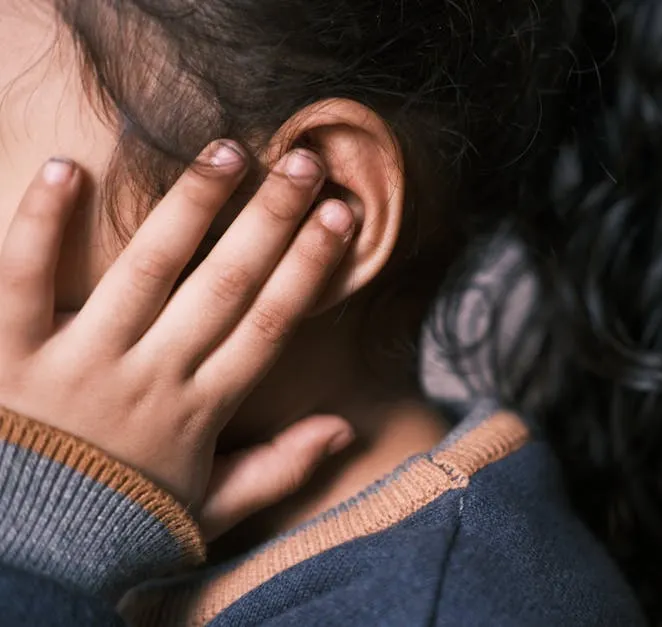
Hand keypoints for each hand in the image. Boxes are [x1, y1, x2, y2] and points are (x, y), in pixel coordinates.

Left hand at [0, 142, 355, 539]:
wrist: (23, 561)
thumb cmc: (119, 525)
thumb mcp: (211, 509)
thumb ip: (279, 468)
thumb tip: (347, 429)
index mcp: (200, 409)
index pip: (270, 323)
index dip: (310, 266)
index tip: (341, 216)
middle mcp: (151, 377)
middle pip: (226, 285)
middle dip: (271, 218)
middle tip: (305, 162)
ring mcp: (80, 362)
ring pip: (147, 270)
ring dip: (191, 206)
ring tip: (227, 151)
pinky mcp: (9, 356)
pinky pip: (22, 281)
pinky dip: (40, 225)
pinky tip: (67, 169)